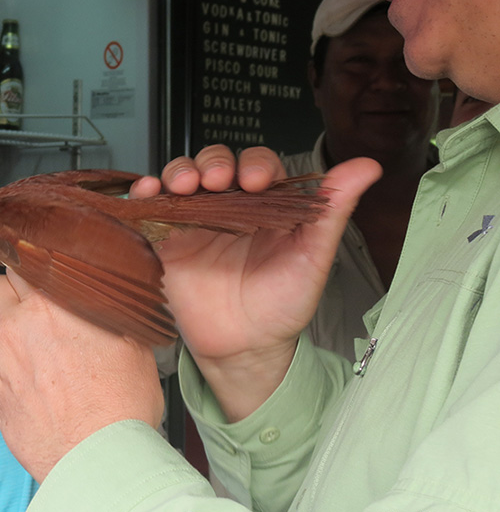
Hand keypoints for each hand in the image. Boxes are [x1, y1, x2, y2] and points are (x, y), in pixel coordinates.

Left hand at [0, 271, 163, 482]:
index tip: (44, 280)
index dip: (36, 271)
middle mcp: (14, 329)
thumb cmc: (120, 404)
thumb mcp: (132, 342)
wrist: (100, 460)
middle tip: (32, 309)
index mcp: (48, 306)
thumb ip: (107, 311)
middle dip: (10, 294)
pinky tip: (12, 376)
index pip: (23, 263)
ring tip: (21, 343)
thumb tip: (105, 297)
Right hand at [130, 145, 381, 420]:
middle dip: (212, 163)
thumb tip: (368, 166)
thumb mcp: (312, 258)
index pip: (257, 165)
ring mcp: (193, 220)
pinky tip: (146, 192)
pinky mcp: (166, 240)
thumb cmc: (281, 304)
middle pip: (214, 163)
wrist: (243, 348)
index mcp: (264, 204)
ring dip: (178, 172)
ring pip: (181, 178)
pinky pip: (151, 209)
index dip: (254, 164)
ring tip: (180, 186)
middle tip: (216, 181)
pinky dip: (144, 194)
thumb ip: (333, 212)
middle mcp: (227, 206)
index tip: (255, 180)